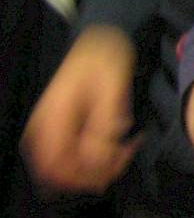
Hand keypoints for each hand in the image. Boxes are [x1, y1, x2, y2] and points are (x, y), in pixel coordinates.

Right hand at [23, 24, 141, 192]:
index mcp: (53, 117)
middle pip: (59, 173)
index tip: (116, 163)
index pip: (56, 166)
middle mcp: (43, 128)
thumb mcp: (112, 88)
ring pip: (65, 169)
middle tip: (126, 154)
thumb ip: (103, 126)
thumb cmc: (104, 59)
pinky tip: (117, 146)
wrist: (97, 41)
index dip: (85, 175)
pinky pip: (70, 157)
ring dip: (97, 168)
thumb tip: (98, 160)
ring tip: (126, 148)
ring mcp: (48, 131)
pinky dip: (93, 159)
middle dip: (94, 173)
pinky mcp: (58, 131)